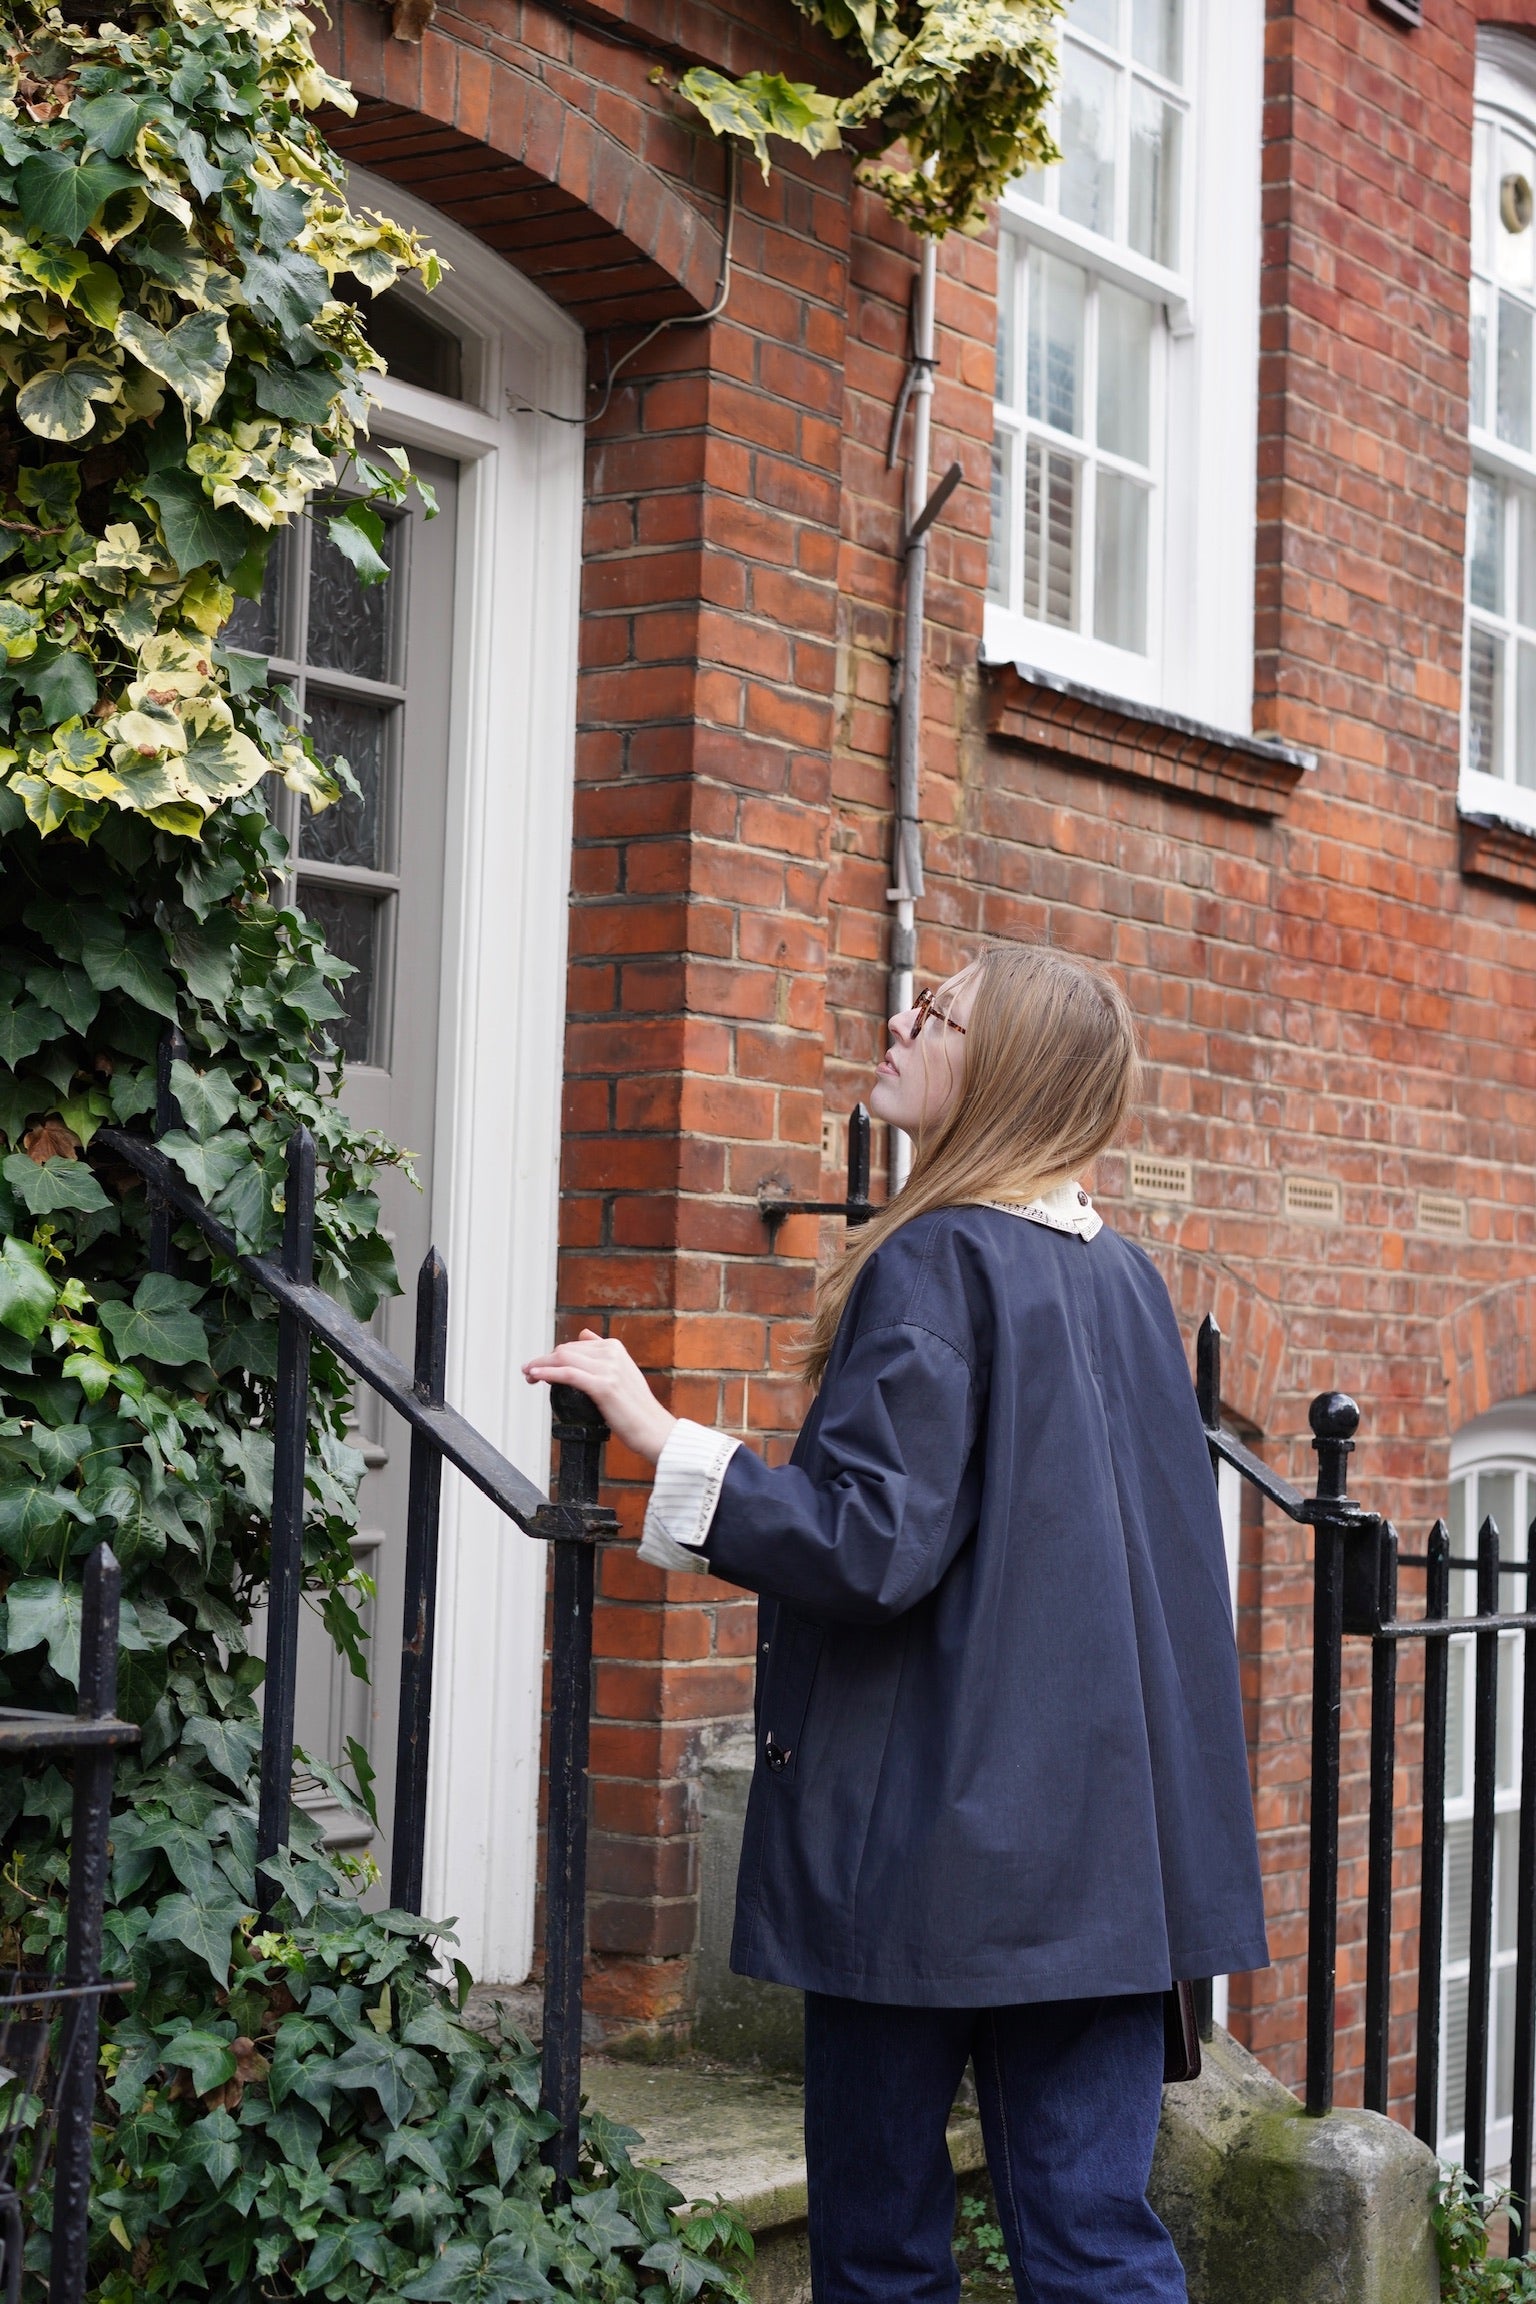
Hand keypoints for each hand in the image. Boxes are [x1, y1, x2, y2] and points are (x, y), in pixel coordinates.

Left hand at [522, 1330, 676, 1465]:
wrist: (653, 1429)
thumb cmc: (635, 1408)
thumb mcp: (622, 1372)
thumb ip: (603, 1353)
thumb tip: (583, 1334)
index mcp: (614, 1348)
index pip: (573, 1346)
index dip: (552, 1356)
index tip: (538, 1367)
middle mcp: (612, 1354)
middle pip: (565, 1350)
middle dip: (542, 1360)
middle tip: (528, 1372)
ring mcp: (609, 1369)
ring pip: (563, 1359)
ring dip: (540, 1366)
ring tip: (527, 1375)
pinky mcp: (604, 1386)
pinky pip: (569, 1374)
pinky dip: (548, 1374)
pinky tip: (536, 1376)